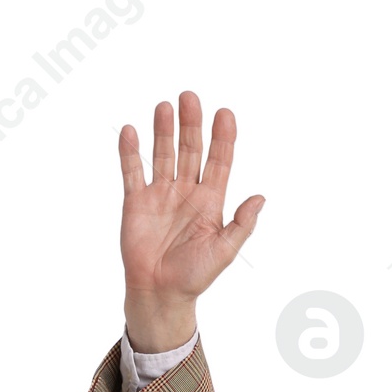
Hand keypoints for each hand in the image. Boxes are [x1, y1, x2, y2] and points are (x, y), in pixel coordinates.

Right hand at [118, 92, 262, 352]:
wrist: (161, 293)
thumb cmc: (195, 276)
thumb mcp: (224, 251)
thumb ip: (241, 224)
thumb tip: (261, 198)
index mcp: (210, 202)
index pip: (219, 162)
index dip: (222, 138)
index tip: (225, 114)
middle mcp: (186, 192)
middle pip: (190, 150)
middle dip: (191, 125)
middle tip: (190, 98)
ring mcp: (160, 194)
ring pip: (163, 154)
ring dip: (164, 131)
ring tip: (165, 107)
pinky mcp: (136, 201)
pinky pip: (132, 171)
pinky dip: (130, 152)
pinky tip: (132, 131)